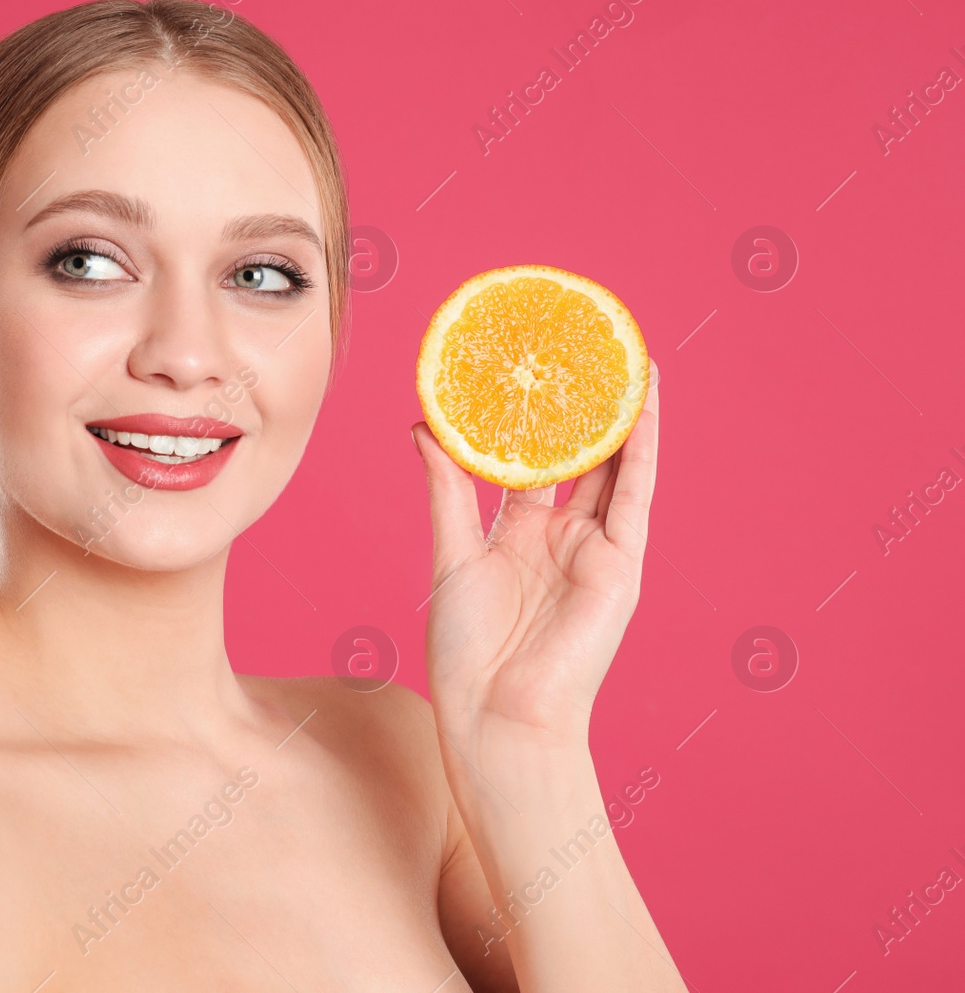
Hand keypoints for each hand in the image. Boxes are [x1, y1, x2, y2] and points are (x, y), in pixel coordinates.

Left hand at [410, 363, 659, 753]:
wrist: (499, 715)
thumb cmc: (467, 653)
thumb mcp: (450, 555)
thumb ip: (446, 490)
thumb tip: (421, 428)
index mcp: (518, 538)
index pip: (532, 467)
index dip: (532, 423)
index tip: (529, 374)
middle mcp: (561, 539)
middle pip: (577, 459)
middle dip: (582, 410)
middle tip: (583, 350)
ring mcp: (594, 549)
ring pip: (611, 466)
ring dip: (620, 414)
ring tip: (625, 356)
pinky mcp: (620, 563)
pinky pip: (634, 492)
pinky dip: (642, 444)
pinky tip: (644, 398)